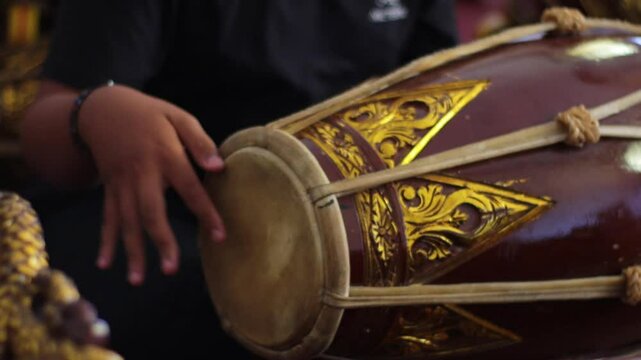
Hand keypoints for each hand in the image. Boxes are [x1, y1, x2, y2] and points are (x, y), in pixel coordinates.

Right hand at [78, 84, 224, 284]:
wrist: (104, 108)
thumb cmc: (150, 114)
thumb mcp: (178, 117)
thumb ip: (199, 141)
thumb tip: (219, 167)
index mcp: (165, 155)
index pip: (190, 189)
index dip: (205, 213)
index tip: (220, 236)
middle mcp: (141, 174)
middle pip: (151, 211)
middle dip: (161, 241)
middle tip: (171, 269)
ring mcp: (122, 183)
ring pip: (126, 221)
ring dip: (132, 251)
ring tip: (138, 279)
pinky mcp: (110, 188)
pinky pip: (107, 217)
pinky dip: (105, 240)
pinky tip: (105, 263)